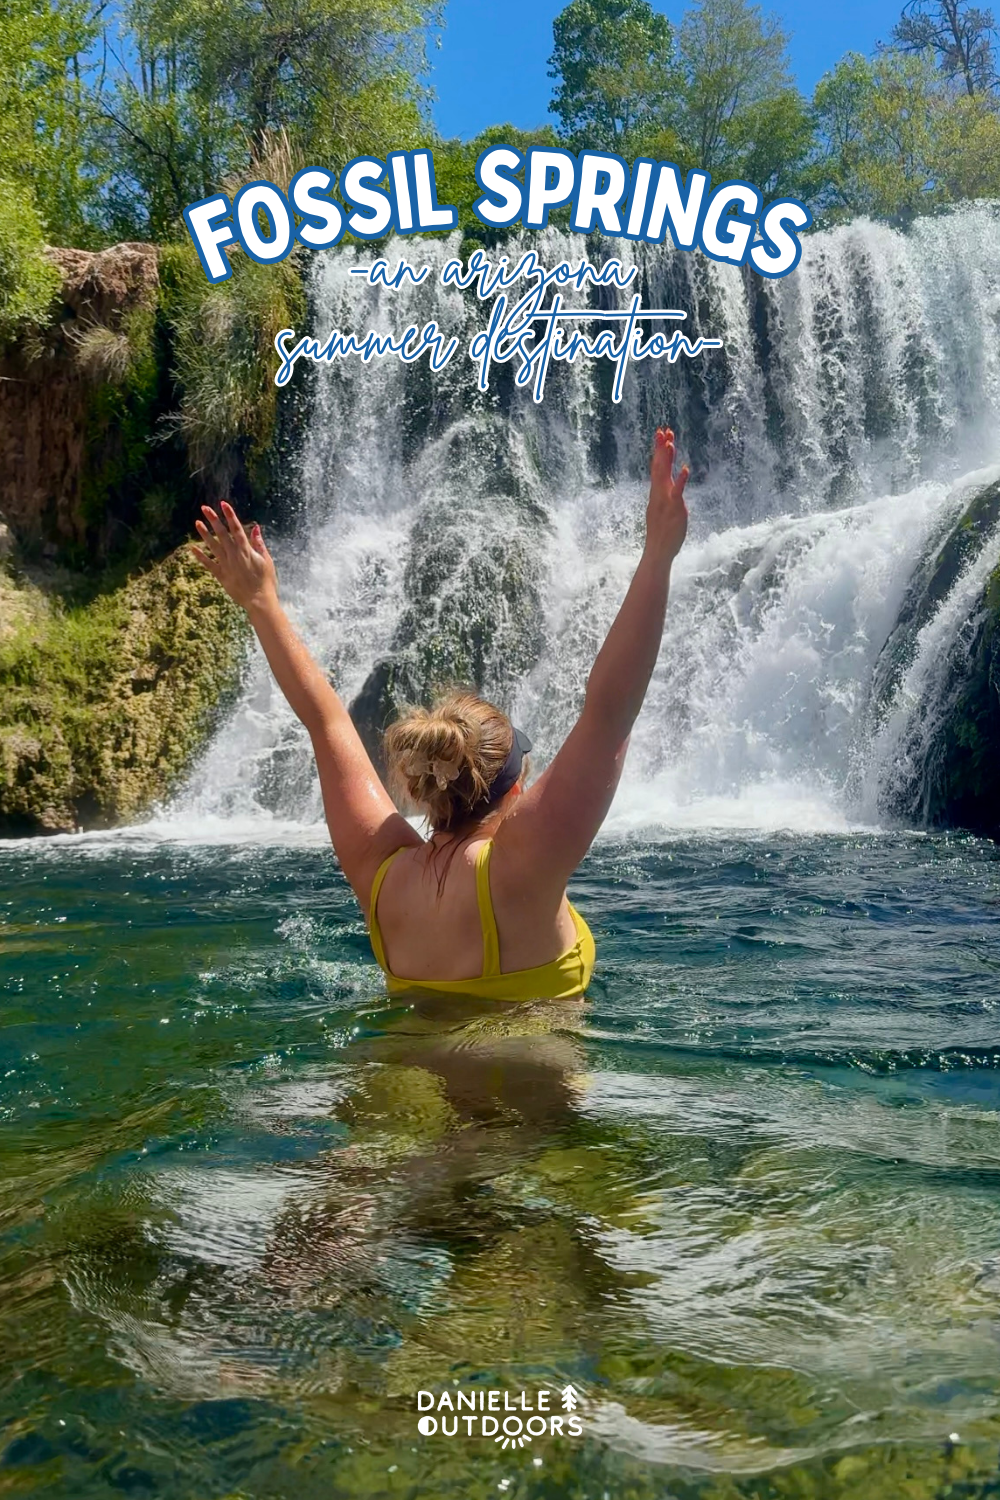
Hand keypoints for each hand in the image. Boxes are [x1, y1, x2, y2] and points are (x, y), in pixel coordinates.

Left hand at [191, 501, 277, 610]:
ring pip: (213, 546)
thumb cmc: (266, 581)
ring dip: (204, 534)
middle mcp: (234, 555)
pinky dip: (200, 556)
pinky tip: (192, 548)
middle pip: (222, 534)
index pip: (237, 528)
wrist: (259, 601)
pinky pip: (208, 564)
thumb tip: (255, 527)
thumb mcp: (267, 560)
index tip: (223, 504)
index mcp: (246, 550)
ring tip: (197, 523)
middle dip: (213, 519)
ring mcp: (226, 565)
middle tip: (205, 508)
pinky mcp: (221, 575)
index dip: (230, 515)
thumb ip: (259, 544)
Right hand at [646, 426, 688, 559]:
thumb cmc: (661, 531)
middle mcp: (658, 493)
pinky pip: (677, 493)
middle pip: (658, 466)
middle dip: (660, 448)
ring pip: (665, 476)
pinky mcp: (675, 509)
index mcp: (656, 492)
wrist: (658, 549)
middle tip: (663, 430)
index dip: (658, 450)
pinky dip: (681, 480)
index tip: (660, 434)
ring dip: (667, 459)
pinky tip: (686, 469)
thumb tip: (668, 482)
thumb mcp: (661, 507)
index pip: (656, 466)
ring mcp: (665, 500)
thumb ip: (664, 493)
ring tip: (670, 443)